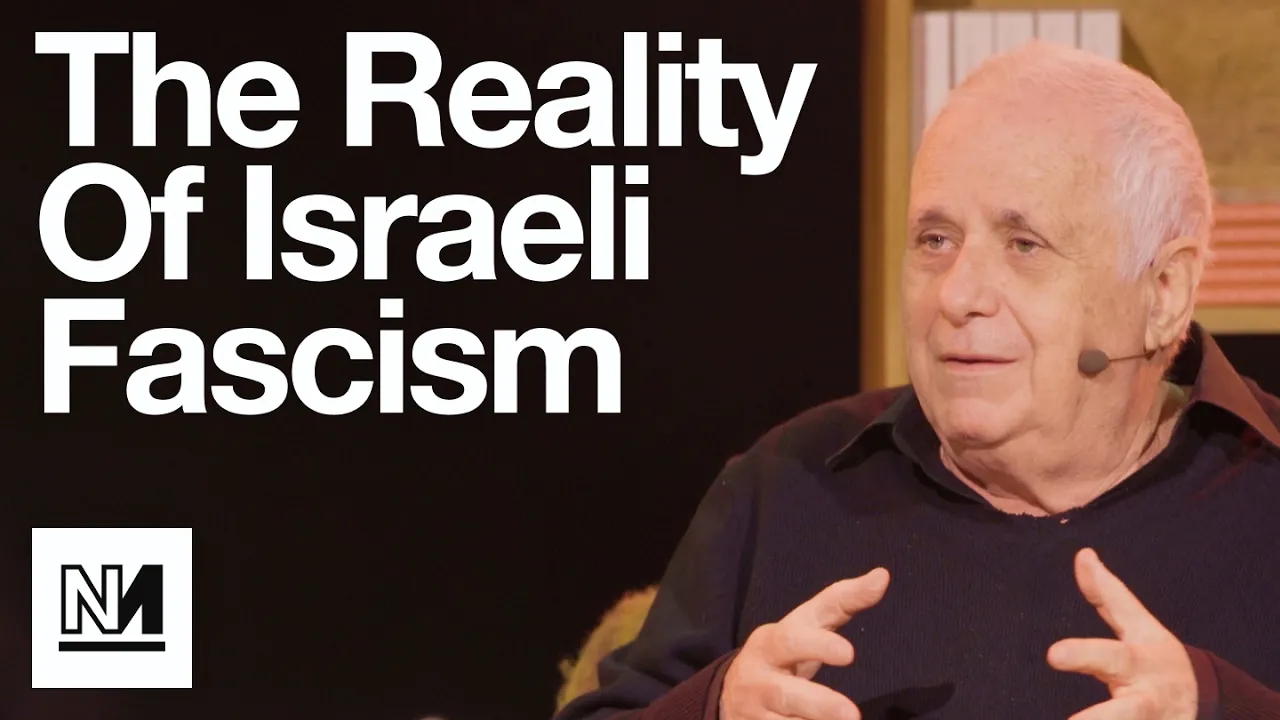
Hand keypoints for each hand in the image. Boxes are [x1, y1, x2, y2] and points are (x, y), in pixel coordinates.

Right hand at [719, 567, 889, 719]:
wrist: (732, 695)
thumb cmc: (784, 653)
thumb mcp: (805, 625)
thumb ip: (841, 601)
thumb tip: (883, 575)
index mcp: (769, 643)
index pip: (791, 641)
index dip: (818, 646)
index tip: (849, 654)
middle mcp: (758, 679)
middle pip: (786, 693)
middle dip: (819, 703)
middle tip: (852, 715)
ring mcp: (755, 712)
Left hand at [1047, 548, 1197, 719]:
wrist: (1202, 699)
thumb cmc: (1158, 657)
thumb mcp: (1139, 626)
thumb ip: (1107, 595)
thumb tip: (1083, 555)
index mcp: (1136, 665)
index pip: (1107, 656)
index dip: (1081, 655)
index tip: (1053, 655)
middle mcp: (1144, 702)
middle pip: (1125, 715)